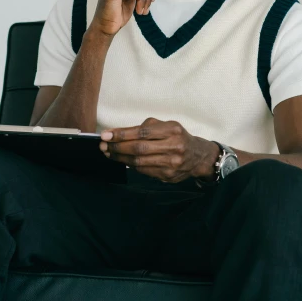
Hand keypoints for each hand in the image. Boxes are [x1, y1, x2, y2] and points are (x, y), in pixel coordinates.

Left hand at [99, 117, 219, 182]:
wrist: (198, 156)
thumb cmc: (178, 136)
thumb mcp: (168, 125)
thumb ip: (148, 127)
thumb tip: (122, 133)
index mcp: (172, 130)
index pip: (142, 132)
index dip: (122, 134)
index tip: (106, 134)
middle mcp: (173, 146)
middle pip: (139, 148)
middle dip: (117, 146)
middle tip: (103, 145)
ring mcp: (171, 163)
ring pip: (139, 161)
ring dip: (120, 157)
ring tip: (108, 152)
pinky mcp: (167, 176)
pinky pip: (144, 171)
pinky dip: (130, 165)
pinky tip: (122, 160)